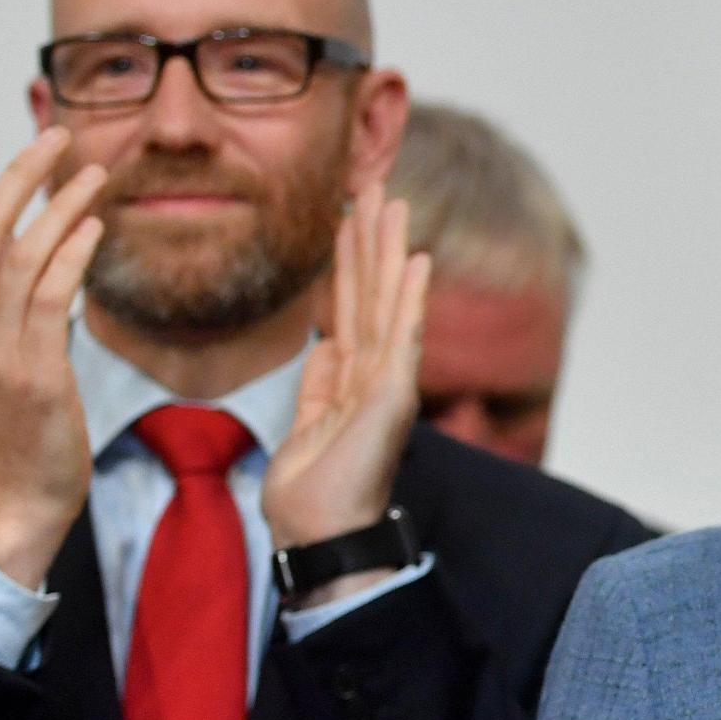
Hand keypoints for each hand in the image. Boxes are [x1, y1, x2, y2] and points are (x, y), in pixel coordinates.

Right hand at [0, 130, 106, 588]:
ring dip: (57, 205)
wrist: (17, 499)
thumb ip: (15, 315)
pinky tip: (94, 228)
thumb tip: (42, 267)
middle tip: (54, 134)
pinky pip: (47, 300)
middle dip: (16, 175)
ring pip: (17, 256)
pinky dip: (70, 256)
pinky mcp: (34, 374)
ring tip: (93, 170)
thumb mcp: (9, 363)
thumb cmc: (23, 433)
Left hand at [264, 185, 428, 588]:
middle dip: (370, 237)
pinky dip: (409, 298)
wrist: (319, 536)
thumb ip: (319, 382)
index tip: (346, 216)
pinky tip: (415, 260)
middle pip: (371, 292)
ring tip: (391, 200)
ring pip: (385, 301)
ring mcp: (388, 383)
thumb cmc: (312, 495)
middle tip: (372, 183)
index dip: (346, 260)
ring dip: (389, 249)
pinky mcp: (394, 397)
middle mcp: (375, 374)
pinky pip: (401, 336)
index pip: (348, 306)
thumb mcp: (304, 424)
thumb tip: (324, 343)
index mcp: (351, 379)